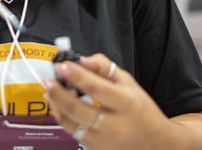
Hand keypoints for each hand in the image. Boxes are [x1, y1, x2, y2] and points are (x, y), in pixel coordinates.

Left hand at [44, 53, 171, 149]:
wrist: (154, 143)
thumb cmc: (141, 110)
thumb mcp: (129, 83)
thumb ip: (105, 68)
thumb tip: (82, 60)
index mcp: (127, 104)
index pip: (96, 88)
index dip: (76, 76)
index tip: (62, 65)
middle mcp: (115, 125)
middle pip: (79, 109)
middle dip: (59, 93)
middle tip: (47, 80)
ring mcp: (104, 141)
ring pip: (72, 124)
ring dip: (56, 106)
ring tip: (49, 92)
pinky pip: (74, 134)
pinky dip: (63, 118)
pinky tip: (58, 106)